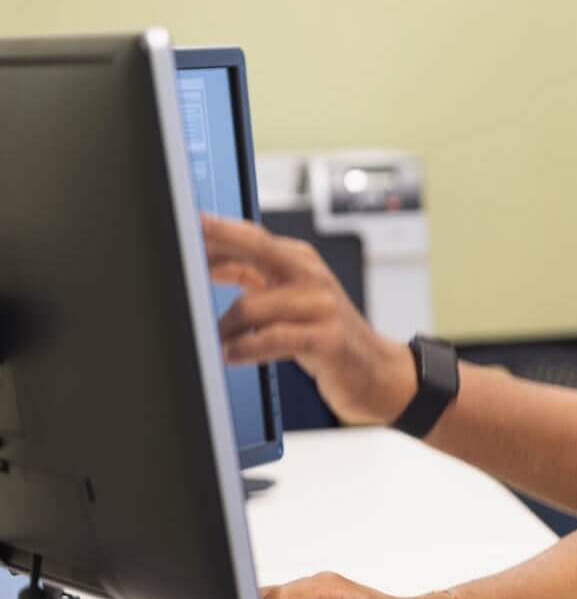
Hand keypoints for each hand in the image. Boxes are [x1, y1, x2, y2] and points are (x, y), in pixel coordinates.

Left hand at [200, 214, 415, 424]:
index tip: (177, 226)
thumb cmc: (325, 334)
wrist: (376, 371)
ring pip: (252, 306)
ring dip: (223, 329)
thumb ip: (252, 277)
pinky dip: (243, 350)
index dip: (212, 232)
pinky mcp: (328, 339)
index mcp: (300, 260)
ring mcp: (322, 306)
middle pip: (255, 248)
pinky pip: (271, 340)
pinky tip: (232, 356)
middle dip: (214, 245)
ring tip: (214, 344)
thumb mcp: (290, 298)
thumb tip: (205, 260)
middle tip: (180, 254)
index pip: (250, 236)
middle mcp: (312, 275)